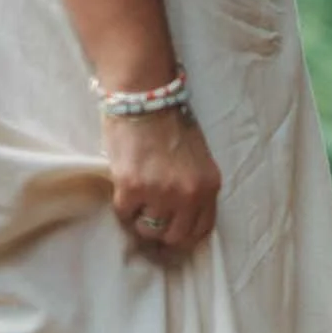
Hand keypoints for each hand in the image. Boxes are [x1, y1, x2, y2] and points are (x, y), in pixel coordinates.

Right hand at [104, 108, 221, 253]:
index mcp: (209, 187)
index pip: (201, 229)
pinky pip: (125, 213)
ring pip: (149, 229)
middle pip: (175, 236)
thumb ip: (194, 186)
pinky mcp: (132, 187)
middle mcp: (189, 194)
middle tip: (149, 219)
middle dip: (161, 232)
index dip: (184, 233)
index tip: (172, 228)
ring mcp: (161, 193)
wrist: (145, 96)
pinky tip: (123, 192)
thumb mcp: (197, 159)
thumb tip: (181, 213)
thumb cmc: (169, 122)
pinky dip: (123, 207)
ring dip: (140, 220)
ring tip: (136, 202)